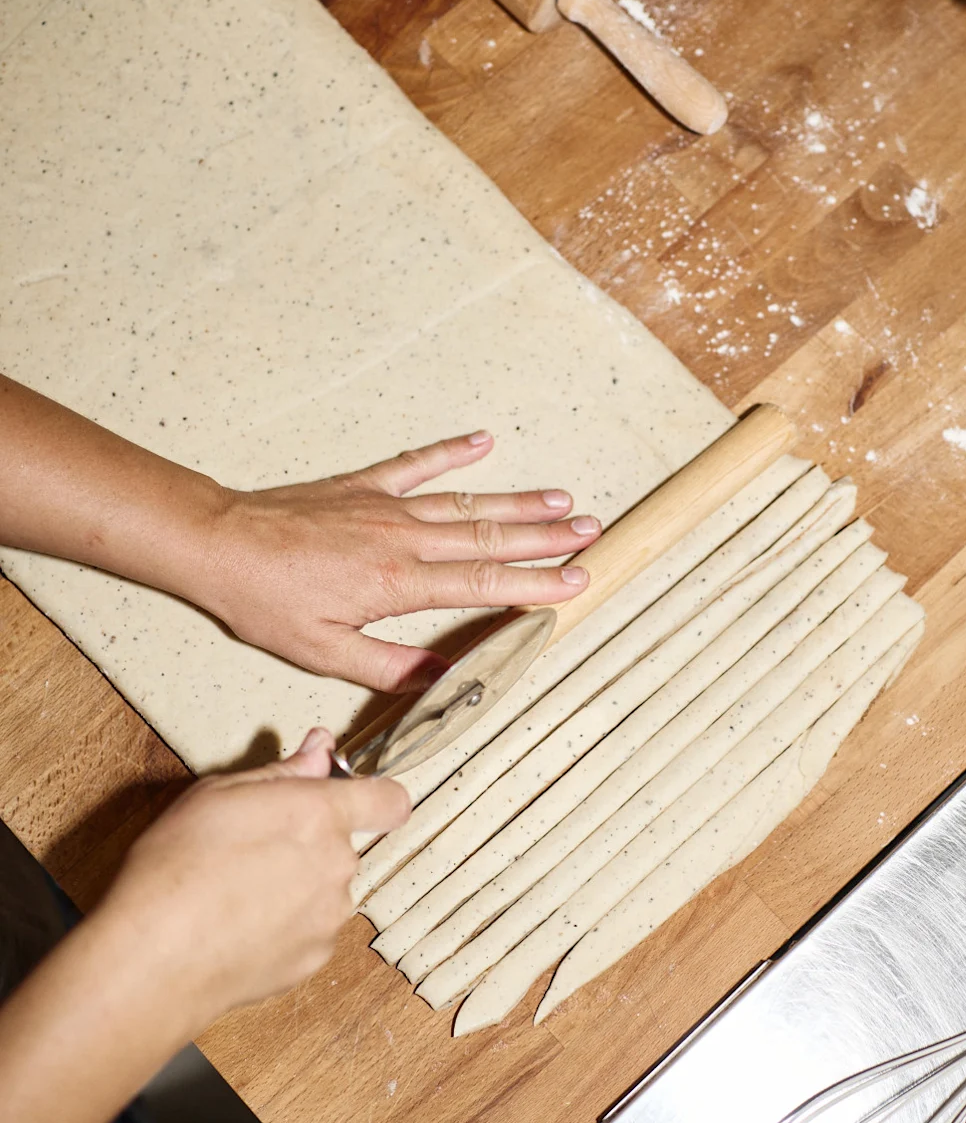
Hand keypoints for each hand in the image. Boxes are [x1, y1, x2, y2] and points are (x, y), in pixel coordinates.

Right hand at [103, 729, 408, 1025]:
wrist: (155, 955)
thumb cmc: (177, 868)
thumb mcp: (219, 794)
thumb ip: (283, 771)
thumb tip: (319, 749)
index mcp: (320, 815)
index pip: (388, 800)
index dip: (375, 797)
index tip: (355, 799)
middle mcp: (337, 865)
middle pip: (342, 846)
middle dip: (307, 843)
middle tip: (252, 848)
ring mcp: (329, 916)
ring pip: (325, 890)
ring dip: (296, 887)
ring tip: (236, 893)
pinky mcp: (315, 958)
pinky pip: (311, 931)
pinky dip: (285, 928)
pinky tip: (239, 927)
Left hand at [200, 431, 600, 690]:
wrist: (218, 543)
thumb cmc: (264, 601)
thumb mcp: (323, 652)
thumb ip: (389, 666)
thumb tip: (442, 681)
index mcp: (396, 583)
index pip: (482, 584)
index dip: (535, 585)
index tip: (576, 582)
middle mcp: (401, 538)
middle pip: (489, 538)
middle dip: (545, 538)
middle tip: (590, 533)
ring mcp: (384, 506)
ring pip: (465, 502)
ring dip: (517, 502)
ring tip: (561, 500)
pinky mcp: (362, 486)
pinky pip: (417, 464)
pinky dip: (452, 452)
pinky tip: (484, 441)